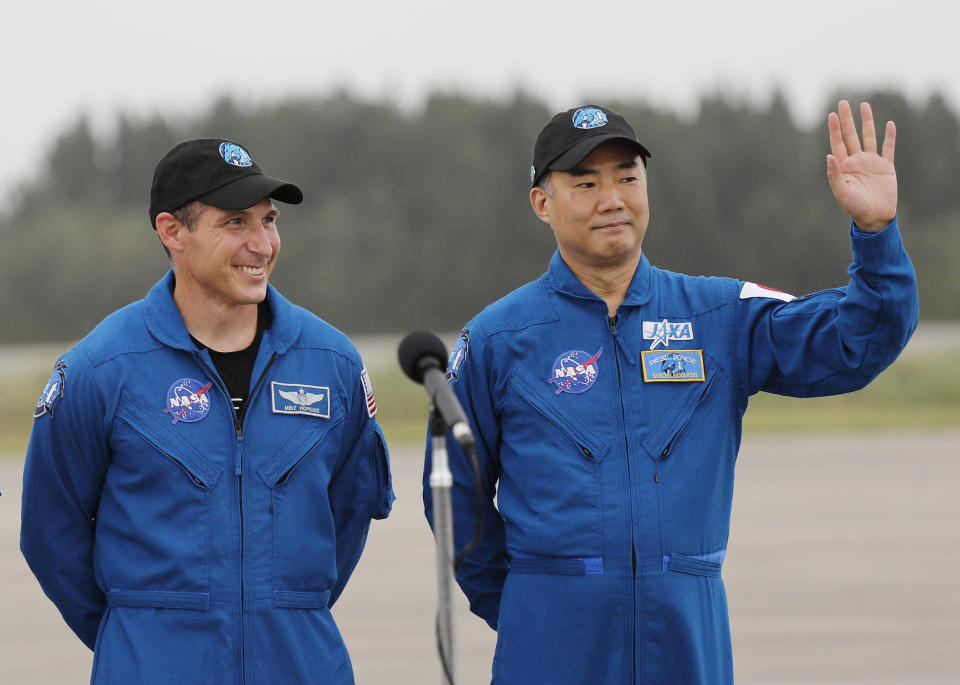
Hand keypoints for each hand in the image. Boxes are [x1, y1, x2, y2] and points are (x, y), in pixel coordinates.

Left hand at [826, 100, 896, 231]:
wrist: (875, 217)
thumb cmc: (855, 207)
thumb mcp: (841, 191)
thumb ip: (834, 174)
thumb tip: (829, 155)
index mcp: (843, 166)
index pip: (838, 143)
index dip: (835, 129)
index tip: (831, 114)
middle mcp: (856, 161)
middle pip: (851, 135)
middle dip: (847, 119)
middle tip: (843, 103)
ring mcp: (871, 163)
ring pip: (868, 137)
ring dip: (867, 122)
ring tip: (864, 105)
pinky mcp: (886, 167)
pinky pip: (888, 148)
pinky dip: (889, 136)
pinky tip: (889, 124)